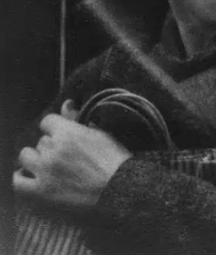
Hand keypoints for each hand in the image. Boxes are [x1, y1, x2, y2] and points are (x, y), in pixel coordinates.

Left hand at [12, 113, 132, 212]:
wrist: (119, 189)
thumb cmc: (114, 160)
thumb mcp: (99, 134)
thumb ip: (77, 118)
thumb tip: (66, 103)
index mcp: (69, 132)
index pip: (47, 121)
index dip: (55, 128)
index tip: (63, 136)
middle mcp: (53, 149)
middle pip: (41, 141)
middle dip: (51, 147)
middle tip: (66, 157)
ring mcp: (45, 170)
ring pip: (26, 156)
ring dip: (35, 159)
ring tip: (48, 167)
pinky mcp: (41, 191)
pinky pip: (17, 181)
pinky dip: (21, 178)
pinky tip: (32, 177)